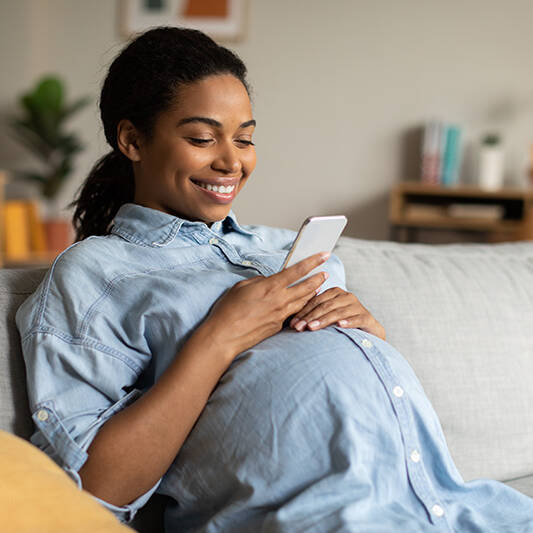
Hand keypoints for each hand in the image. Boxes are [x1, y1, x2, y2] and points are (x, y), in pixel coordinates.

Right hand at [201, 252, 330, 358]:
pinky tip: (301, 304)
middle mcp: (280, 300)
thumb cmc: (228, 309)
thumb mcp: (242, 287)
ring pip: (303, 301)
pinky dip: (300, 306)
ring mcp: (281, 315)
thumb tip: (270, 282)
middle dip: (318, 278)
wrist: (225, 336)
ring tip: (317, 287)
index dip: (313, 261)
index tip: (324, 255)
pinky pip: (293, 313)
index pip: (297, 270)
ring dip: (312, 293)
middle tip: (325, 273)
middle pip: (307, 287)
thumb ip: (260, 281)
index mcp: (270, 287)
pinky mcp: (278, 326)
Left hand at [288, 287, 385, 339]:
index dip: (303, 312)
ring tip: (312, 327)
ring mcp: (357, 306)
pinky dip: (348, 322)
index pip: (315, 301)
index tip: (292, 323)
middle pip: (325, 306)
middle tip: (298, 328)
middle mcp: (346, 296)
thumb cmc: (342, 325)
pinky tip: (340, 326)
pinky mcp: (367, 317)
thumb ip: (313, 316)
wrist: (368, 333)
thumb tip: (291, 323)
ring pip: (338, 312)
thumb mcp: (326, 318)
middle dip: (310, 317)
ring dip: (324, 320)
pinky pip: (356, 319)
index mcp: (334, 293)